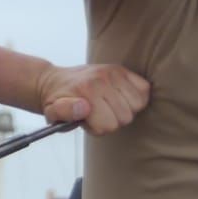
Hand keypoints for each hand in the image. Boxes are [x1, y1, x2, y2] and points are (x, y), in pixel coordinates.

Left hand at [34, 64, 150, 134]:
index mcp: (86, 91)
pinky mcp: (122, 69)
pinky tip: (122, 98)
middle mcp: (101, 79)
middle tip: (99, 114)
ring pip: (138, 104)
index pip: (109, 125)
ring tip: (109, 106)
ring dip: (126, 110)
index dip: (99, 128)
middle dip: (112, 121)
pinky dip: (137, 97)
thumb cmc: (57, 101)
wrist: (54, 81)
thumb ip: (65, 113)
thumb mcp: (53, 112)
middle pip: (126, 116)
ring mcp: (114, 72)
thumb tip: (84, 108)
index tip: (89, 120)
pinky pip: (144, 88)